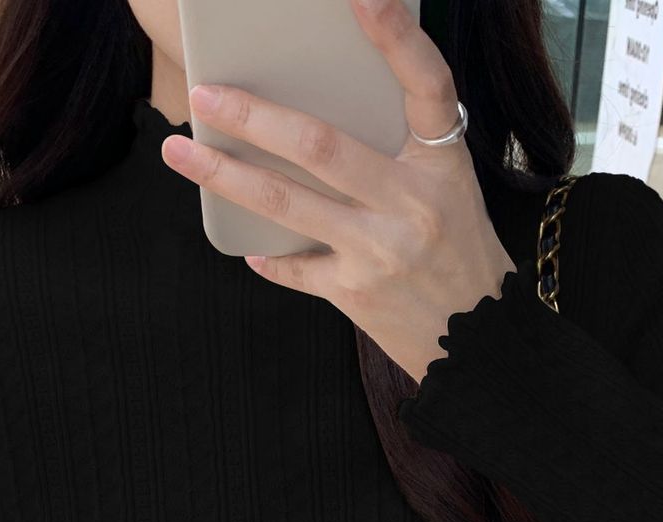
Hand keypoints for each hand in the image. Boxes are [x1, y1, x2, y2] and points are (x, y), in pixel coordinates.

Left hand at [157, 0, 515, 383]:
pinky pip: (295, 267)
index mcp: (443, 163)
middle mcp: (412, 203)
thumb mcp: (449, 186)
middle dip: (254, 117)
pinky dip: (268, 255)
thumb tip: (323, 105)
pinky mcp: (356, 295)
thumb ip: (401, 145)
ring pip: (286, 204)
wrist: (480, 342)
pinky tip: (245, 244)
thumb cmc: (458, 250)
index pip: (427, 85)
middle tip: (205, 94)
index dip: (397, 37)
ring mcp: (380, 252)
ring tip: (181, 152)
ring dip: (225, 176)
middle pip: (320, 146)